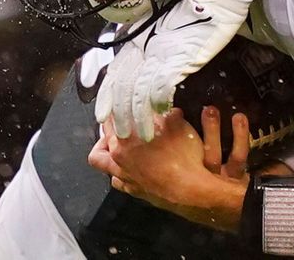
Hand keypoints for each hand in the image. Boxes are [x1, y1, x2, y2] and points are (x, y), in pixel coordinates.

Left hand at [89, 106, 251, 225]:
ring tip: (118, 144)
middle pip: (101, 141)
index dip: (114, 109)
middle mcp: (119, 159)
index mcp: (125, 141)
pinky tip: (130, 166)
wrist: (192, 190)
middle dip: (108, 129)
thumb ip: (167, 112)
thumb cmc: (185, 158)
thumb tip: (164, 105)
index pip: (110, 120)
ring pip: (102, 162)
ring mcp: (124, 177)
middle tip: (118, 122)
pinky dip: (120, 172)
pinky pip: (117, 180)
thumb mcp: (178, 125)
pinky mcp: (134, 190)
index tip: (118, 103)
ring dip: (108, 152)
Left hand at [95, 0, 253, 140]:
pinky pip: (162, 84)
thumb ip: (153, 51)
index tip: (101, 119)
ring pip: (139, 91)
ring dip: (140, 117)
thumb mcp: (165, 35)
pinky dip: (160, 101)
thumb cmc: (194, 14)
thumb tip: (147, 69)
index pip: (115, 75)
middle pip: (124, 87)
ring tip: (144, 135)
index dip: (106, 97)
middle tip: (123, 137)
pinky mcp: (177, 57)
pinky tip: (163, 113)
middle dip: (121, 115)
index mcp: (138, 42)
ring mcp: (159, 53)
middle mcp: (144, 48)